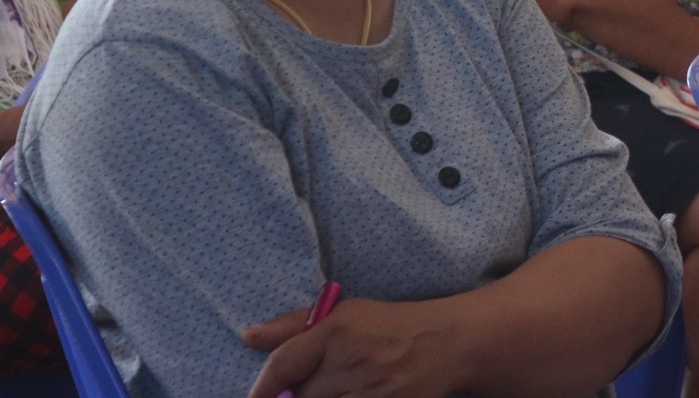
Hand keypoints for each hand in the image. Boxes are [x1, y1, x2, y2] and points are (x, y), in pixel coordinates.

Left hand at [244, 298, 462, 397]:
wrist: (446, 344)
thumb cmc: (388, 326)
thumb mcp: (344, 313)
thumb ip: (293, 326)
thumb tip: (247, 336)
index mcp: (337, 331)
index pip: (283, 364)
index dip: (262, 388)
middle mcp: (351, 362)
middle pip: (299, 397)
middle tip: (316, 388)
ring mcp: (371, 392)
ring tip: (336, 391)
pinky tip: (347, 396)